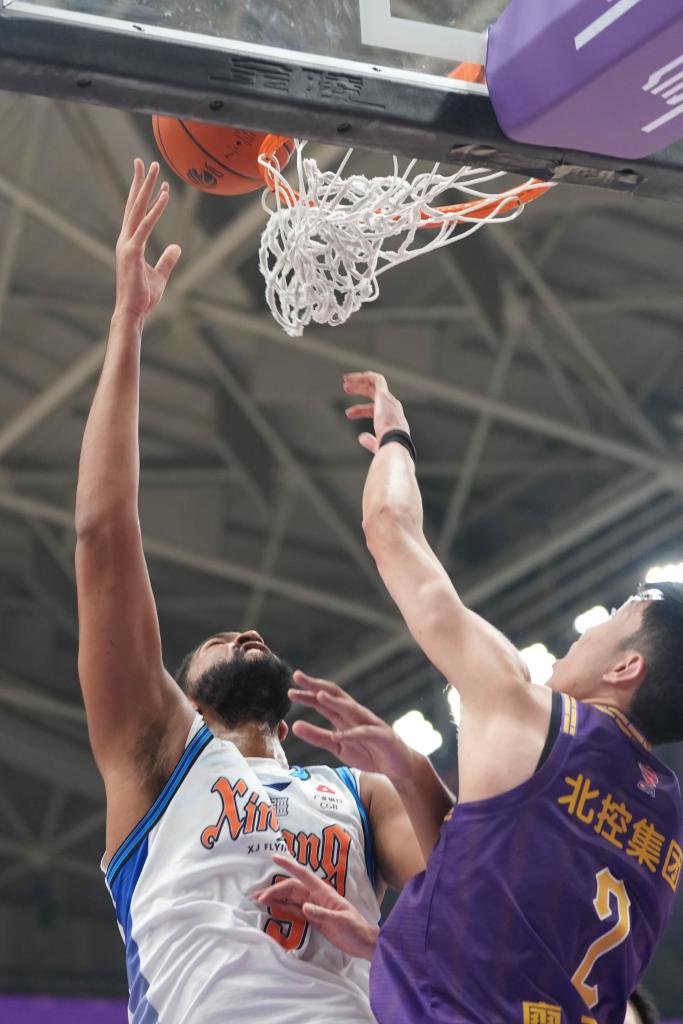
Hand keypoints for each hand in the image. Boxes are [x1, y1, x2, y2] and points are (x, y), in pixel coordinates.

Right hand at [115, 159, 180, 318]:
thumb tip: (176, 247)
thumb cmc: (143, 297)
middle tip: (145, 161)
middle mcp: (126, 239)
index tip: (151, 178)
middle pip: (133, 204)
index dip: (144, 194)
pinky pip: (146, 225)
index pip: (137, 212)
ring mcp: (127, 243)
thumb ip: (167, 259)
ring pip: (138, 208)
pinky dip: (155, 209)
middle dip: (140, 181)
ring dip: (147, 187)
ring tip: (154, 168)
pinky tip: (164, 195)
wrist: (132, 312)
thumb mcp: (159, 275)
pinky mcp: (132, 251)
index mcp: (130, 242)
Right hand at [254, 853, 378, 959]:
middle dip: (275, 890)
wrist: (364, 943)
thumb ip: (323, 914)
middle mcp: (316, 897)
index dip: (289, 866)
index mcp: (324, 892)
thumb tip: (304, 907)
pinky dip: (283, 909)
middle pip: (292, 889)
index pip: (303, 875)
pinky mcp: (313, 919)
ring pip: (291, 899)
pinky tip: (272, 909)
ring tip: (259, 900)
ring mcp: (314, 908)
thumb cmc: (356, 929)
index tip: (274, 858)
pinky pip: (295, 911)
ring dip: (276, 899)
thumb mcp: (342, 921)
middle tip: (258, 897)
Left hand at [290, 670, 420, 782]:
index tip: (290, 689)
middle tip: (298, 676)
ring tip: (318, 697)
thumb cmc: (369, 752)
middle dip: (317, 685)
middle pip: (335, 695)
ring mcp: (370, 723)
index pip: (323, 701)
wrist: (400, 766)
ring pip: (351, 709)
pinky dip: (351, 734)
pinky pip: (365, 733)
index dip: (307, 693)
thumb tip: (295, 725)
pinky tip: (338, 736)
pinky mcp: (382, 736)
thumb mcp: (338, 747)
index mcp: (344, 716)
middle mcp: (356, 714)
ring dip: (335, 702)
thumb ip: (318, 737)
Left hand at [343, 371, 410, 454]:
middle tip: (346, 388)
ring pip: (375, 384)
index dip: (360, 410)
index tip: (347, 414)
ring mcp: (389, 400)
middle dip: (360, 389)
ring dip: (360, 381)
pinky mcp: (384, 395)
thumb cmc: (388, 447)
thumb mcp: (377, 444)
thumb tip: (361, 437)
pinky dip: (364, 377)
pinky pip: (377, 380)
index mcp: (392, 418)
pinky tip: (352, 377)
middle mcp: (392, 406)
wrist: (394, 441)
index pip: (375, 409)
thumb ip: (370, 441)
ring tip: (345, 381)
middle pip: (375, 393)